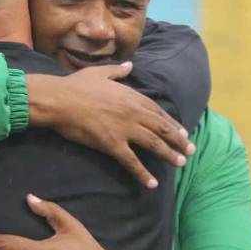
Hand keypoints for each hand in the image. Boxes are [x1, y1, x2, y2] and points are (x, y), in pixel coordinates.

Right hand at [26, 64, 194, 189]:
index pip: (158, 112)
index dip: (172, 123)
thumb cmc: (76, 85)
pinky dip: (143, 173)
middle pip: (161, 128)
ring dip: (168, 155)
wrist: (60, 100)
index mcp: (131, 96)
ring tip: (180, 164)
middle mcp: (133, 112)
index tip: (182, 132)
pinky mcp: (112, 144)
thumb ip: (117, 71)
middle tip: (190, 151)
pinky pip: (131, 161)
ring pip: (153, 144)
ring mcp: (124, 129)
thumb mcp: (99, 73)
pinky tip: (152, 183)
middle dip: (178, 141)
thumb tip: (130, 66)